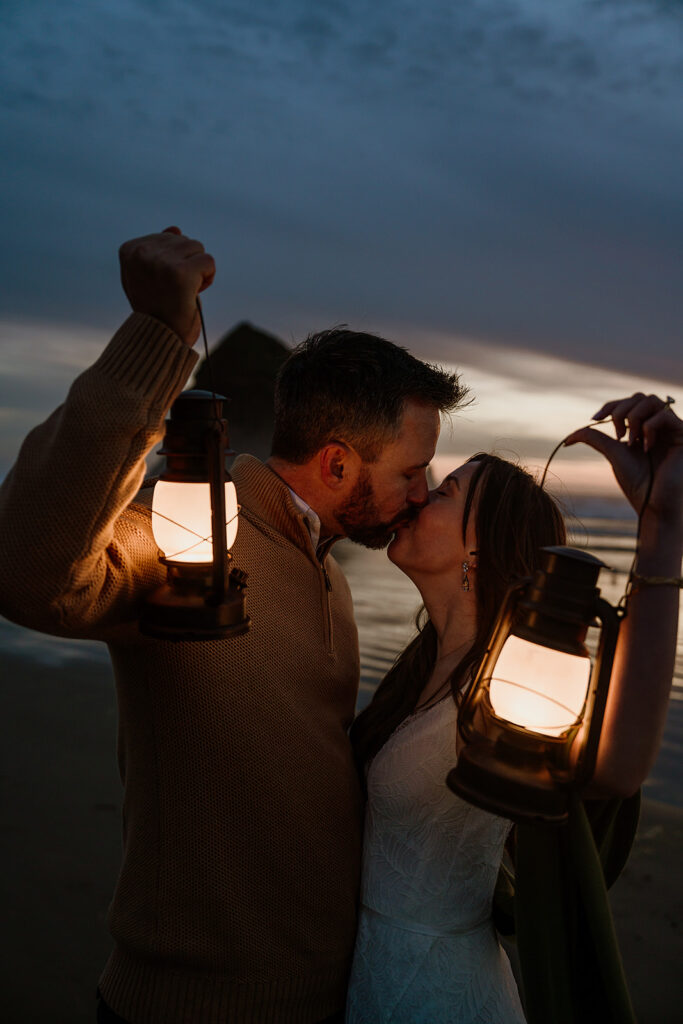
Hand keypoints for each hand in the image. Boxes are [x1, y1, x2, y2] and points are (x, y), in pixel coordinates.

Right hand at [118, 226, 215, 345]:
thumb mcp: (149, 276)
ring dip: (198, 271)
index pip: (168, 236)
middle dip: (187, 264)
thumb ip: (158, 251)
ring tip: (184, 291)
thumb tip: (175, 228)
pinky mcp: (180, 273)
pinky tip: (194, 293)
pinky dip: (208, 278)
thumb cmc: (156, 309)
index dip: (173, 260)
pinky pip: (209, 262)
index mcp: (129, 250)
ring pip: (198, 248)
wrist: (159, 340)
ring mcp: (160, 262)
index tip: (162, 282)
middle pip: (184, 240)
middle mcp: (142, 253)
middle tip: (175, 289)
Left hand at [564, 393, 682, 522]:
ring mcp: (674, 429)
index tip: (595, 418)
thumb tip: (568, 438)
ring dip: (633, 417)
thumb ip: (595, 439)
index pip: (629, 404)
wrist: (654, 505)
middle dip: (621, 411)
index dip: (611, 406)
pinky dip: (648, 428)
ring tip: (629, 441)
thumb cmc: (638, 484)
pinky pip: (664, 415)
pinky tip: (645, 447)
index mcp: (646, 429)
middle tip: (618, 435)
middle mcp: (661, 426)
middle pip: (640, 397)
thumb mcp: (613, 454)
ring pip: (651, 400)